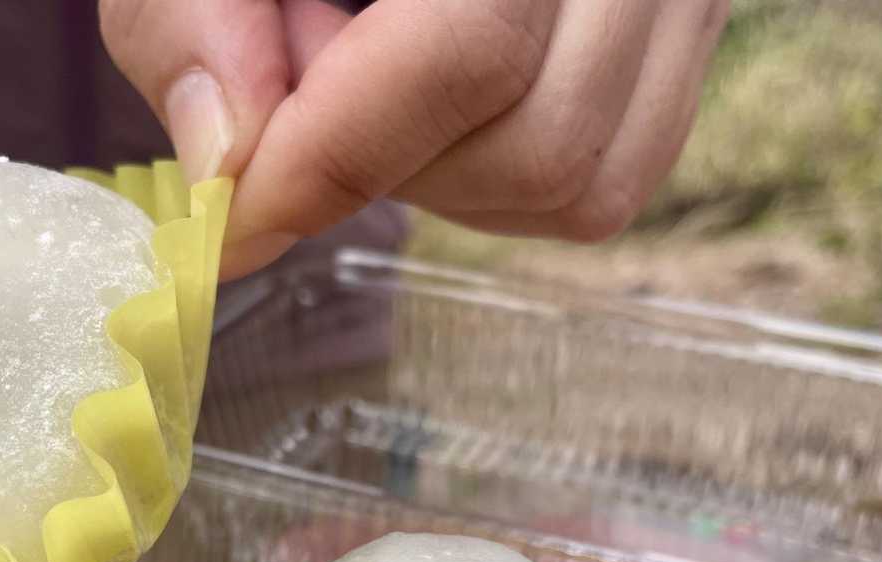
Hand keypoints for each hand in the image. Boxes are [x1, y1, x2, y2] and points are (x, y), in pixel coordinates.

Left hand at [101, 0, 728, 279]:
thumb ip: (199, 14)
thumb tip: (228, 162)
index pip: (468, 51)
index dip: (338, 157)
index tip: (231, 221)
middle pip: (537, 143)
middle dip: (389, 160)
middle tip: (299, 88)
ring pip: (578, 182)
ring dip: (438, 176)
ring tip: (364, 79)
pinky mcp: (682, 44)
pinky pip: (601, 181)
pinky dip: (494, 180)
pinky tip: (429, 108)